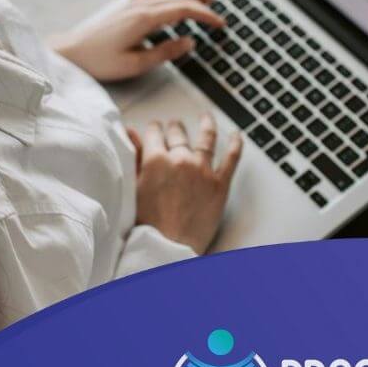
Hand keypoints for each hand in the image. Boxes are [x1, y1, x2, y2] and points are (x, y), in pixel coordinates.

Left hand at [50, 0, 223, 81]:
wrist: (72, 52)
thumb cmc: (99, 61)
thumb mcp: (135, 64)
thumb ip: (165, 52)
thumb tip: (189, 42)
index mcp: (144, 19)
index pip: (183, 10)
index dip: (205, 16)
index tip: (220, 23)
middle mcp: (139, 5)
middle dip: (202, 3)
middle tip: (218, 14)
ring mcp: (132, 2)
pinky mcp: (126, 5)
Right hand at [130, 114, 241, 253]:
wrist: (167, 248)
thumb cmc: (147, 224)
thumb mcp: (134, 187)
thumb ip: (134, 157)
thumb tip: (131, 133)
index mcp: (155, 159)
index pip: (155, 133)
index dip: (154, 129)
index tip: (155, 128)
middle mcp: (180, 159)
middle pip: (178, 133)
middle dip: (175, 128)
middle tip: (175, 126)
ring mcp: (202, 170)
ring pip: (206, 138)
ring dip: (206, 125)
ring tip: (206, 118)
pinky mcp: (220, 184)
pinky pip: (231, 158)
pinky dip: (235, 144)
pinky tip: (237, 136)